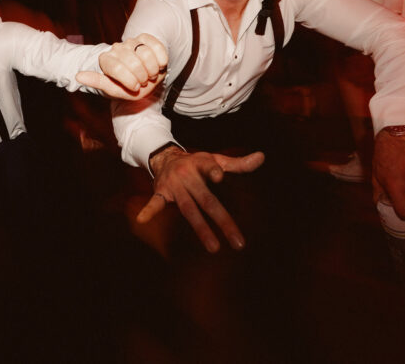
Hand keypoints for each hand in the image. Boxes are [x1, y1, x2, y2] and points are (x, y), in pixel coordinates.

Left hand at [77, 33, 167, 99]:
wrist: (146, 81)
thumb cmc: (128, 88)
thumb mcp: (114, 90)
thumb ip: (97, 82)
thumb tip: (78, 76)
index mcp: (105, 60)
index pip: (118, 69)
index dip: (130, 81)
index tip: (134, 87)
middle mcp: (116, 48)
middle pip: (133, 62)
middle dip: (142, 76)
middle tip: (144, 81)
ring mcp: (131, 41)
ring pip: (145, 53)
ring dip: (153, 69)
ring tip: (150, 74)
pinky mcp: (146, 37)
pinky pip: (156, 46)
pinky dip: (161, 58)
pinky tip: (160, 64)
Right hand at [138, 146, 264, 252]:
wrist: (165, 157)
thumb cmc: (196, 162)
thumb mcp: (216, 159)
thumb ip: (238, 163)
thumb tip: (262, 157)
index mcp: (202, 165)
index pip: (209, 168)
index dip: (213, 172)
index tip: (219, 178)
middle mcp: (188, 176)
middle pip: (207, 200)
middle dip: (222, 220)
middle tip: (238, 242)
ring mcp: (174, 186)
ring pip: (189, 210)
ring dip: (201, 229)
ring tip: (214, 248)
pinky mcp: (161, 192)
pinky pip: (155, 203)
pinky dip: (148, 210)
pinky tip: (142, 219)